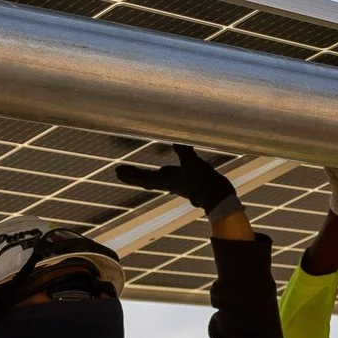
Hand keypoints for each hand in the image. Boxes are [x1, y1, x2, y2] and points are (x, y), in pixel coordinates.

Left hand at [113, 145, 239, 214]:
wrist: (220, 200)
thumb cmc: (205, 183)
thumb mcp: (194, 164)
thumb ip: (184, 151)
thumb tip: (175, 137)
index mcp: (167, 180)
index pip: (143, 177)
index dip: (130, 174)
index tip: (117, 171)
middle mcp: (170, 183)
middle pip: (146, 180)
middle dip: (133, 176)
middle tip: (118, 173)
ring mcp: (179, 184)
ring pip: (156, 181)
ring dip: (144, 177)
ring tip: (136, 175)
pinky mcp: (188, 183)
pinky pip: (168, 179)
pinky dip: (161, 176)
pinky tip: (165, 173)